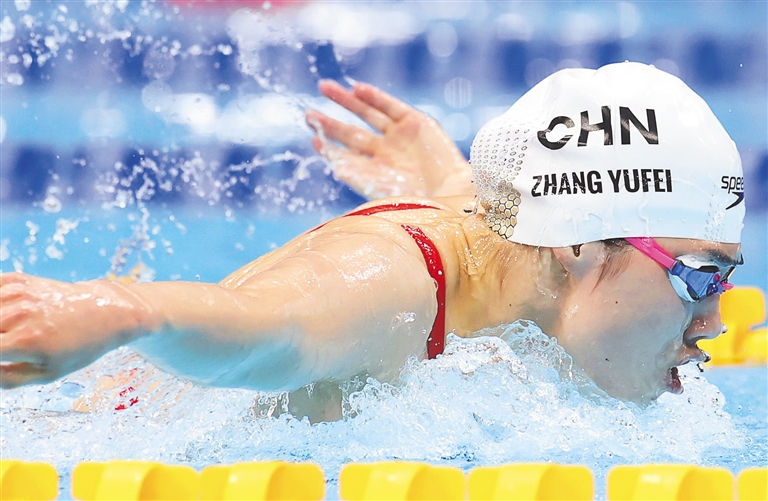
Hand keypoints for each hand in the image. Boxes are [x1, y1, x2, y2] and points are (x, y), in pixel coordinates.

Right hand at [0, 273, 151, 387]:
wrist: (105, 312)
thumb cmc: (78, 348)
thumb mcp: (48, 373)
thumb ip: (8, 378)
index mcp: (27, 341)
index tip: (2, 356)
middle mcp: (21, 314)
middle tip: (7, 346)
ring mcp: (20, 293)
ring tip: (9, 334)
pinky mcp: (20, 280)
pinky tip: (6, 315)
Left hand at [306, 80, 473, 198]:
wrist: (454, 196)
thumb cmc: (421, 204)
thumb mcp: (387, 193)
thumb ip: (362, 179)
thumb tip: (334, 168)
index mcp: (377, 173)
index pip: (346, 157)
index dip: (329, 148)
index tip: (315, 141)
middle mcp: (386, 153)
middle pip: (351, 134)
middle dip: (330, 123)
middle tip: (308, 115)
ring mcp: (400, 137)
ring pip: (368, 114)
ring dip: (346, 101)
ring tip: (325, 88)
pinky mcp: (417, 123)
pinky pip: (391, 106)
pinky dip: (375, 97)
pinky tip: (357, 89)